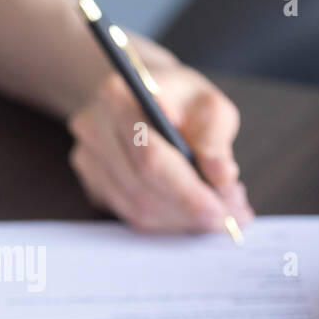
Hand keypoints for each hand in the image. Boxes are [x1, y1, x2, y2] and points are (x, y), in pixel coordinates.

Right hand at [66, 39, 252, 233]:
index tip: (224, 210)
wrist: (145, 96)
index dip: (188, 192)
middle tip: (230, 218)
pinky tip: (191, 213)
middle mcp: (93, 129)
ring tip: (217, 215)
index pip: (150, 157)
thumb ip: (215, 141)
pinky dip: (166, 222)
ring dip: (180, 221)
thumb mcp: (209, 105)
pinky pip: (130, 215)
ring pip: (135, 209)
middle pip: (141, 189)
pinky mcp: (94, 183)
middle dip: (190, 212)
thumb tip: (222, 177)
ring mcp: (88, 159)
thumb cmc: (180, 99)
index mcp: (118, 97)